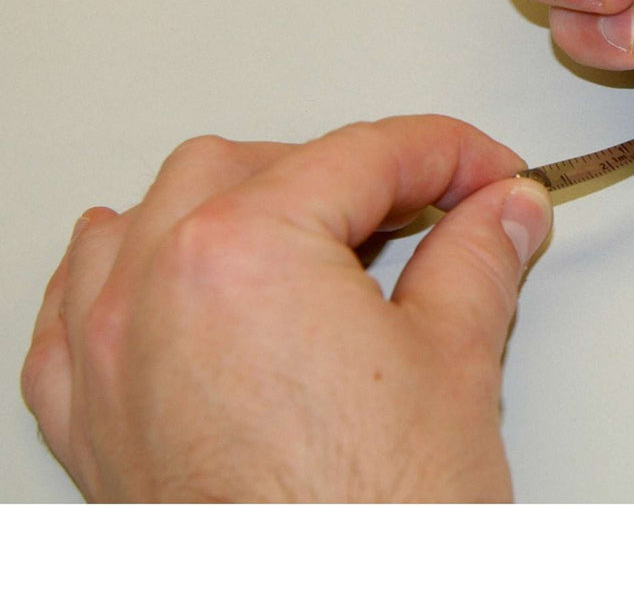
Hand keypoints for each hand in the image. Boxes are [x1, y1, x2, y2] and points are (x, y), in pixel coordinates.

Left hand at [21, 116, 552, 501]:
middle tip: (428, 209)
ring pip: (153, 212)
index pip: (365, 154)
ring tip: (311, 234)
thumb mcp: (457, 364)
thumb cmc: (376, 532)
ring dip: (236, 203)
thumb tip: (502, 211)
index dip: (449, 154)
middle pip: (258, 165)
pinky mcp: (93, 419)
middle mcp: (157, 289)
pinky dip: (132, 270)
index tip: (489, 175)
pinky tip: (181, 278)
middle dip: (351, 174)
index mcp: (248, 254)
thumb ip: (479, 257)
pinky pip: (79, 304)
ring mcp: (108, 357)